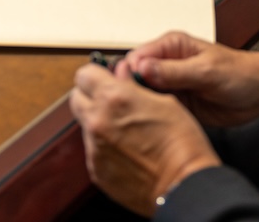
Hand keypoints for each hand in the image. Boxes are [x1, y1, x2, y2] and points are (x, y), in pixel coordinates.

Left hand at [69, 62, 220, 215]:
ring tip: (128, 132)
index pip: (84, 74)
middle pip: (76, 99)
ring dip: (100, 123)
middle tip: (111, 102)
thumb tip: (121, 74)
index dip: (95, 75)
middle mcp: (98, 121)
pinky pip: (94, 150)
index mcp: (113, 98)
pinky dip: (106, 147)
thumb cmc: (180, 142)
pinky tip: (128, 151)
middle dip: (90, 97)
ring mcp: (94, 148)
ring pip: (86, 126)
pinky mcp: (96, 170)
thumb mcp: (163, 100)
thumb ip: (133, 85)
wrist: (182, 183)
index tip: (104, 79)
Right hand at [123, 32, 258, 127]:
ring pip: (143, 95)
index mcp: (171, 46)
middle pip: (135, 77)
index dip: (128, 73)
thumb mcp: (206, 71)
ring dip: (142, 105)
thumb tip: (144, 68)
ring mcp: (170, 85)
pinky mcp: (176, 104)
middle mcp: (166, 64)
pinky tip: (152, 123)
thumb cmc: (240, 73)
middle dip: (131, 90)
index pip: (137, 56)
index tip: (128, 88)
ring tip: (140, 116)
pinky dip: (153, 116)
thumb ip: (174, 71)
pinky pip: (156, 110)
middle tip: (132, 105)